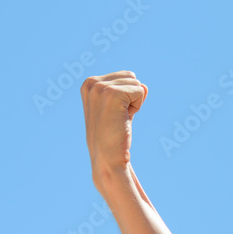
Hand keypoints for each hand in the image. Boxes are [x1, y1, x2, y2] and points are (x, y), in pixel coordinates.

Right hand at [80, 71, 146, 188]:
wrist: (108, 157)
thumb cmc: (113, 135)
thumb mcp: (119, 108)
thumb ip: (129, 93)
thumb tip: (144, 86)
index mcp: (88, 83)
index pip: (125, 76)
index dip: (126, 96)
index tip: (114, 114)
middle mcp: (91, 83)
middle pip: (131, 77)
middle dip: (131, 97)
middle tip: (118, 117)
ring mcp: (100, 87)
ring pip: (136, 84)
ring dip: (134, 103)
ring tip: (119, 120)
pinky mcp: (112, 93)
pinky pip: (140, 91)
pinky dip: (137, 107)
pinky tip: (123, 120)